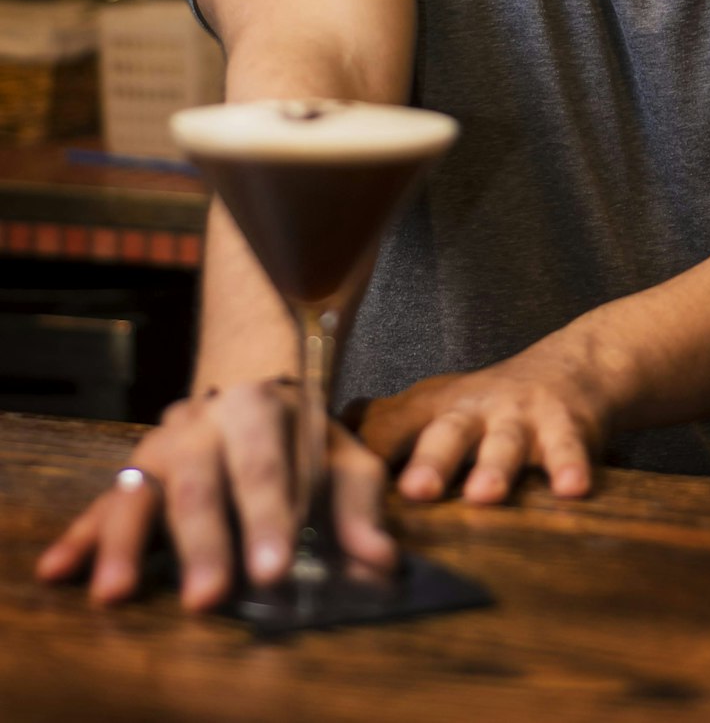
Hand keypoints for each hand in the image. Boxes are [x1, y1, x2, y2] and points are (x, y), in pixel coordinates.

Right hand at [35, 381, 394, 609]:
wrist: (249, 382)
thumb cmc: (302, 437)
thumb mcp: (343, 459)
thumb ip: (360, 510)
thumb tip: (382, 561)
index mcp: (260, 408)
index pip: (265, 465)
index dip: (268, 515)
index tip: (273, 567)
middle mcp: (201, 423)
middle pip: (199, 483)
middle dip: (204, 542)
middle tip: (208, 596)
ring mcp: (159, 446)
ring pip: (138, 491)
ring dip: (123, 543)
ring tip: (114, 592)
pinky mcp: (132, 475)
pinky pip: (101, 504)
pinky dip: (80, 536)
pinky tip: (58, 568)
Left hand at [352, 331, 614, 505]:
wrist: (569, 368)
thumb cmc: (485, 405)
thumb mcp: (431, 408)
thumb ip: (382, 428)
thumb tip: (316, 448)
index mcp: (430, 410)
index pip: (386, 429)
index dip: (362, 456)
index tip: (339, 486)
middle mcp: (471, 410)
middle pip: (445, 434)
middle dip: (430, 462)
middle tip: (414, 490)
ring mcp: (518, 416)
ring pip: (503, 442)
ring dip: (494, 467)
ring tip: (485, 493)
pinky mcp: (565, 424)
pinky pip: (568, 447)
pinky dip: (570, 466)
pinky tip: (572, 489)